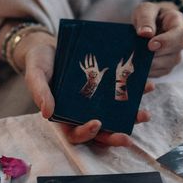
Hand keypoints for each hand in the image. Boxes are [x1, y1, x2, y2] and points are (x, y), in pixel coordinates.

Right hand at [18, 31, 151, 146]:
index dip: (86, 133)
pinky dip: (136, 93)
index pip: (75, 133)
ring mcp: (96, 102)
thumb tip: (48, 113)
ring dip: (131, 118)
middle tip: (127, 137)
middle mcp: (82, 112)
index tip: (97, 124)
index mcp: (63, 116)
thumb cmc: (40, 62)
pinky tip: (147, 86)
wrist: (50, 45)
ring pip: (115, 117)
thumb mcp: (35, 75)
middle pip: (100, 132)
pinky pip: (122, 95)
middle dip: (114, 136)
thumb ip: (40, 92)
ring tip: (144, 115)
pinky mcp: (107, 89)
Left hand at [132, 2, 182, 76]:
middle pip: (173, 54)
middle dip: (155, 56)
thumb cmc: (151, 15)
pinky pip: (158, 73)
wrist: (154, 23)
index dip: (165, 42)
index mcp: (180, 25)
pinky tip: (136, 65)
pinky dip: (147, 71)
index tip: (150, 45)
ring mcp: (175, 56)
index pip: (178, 35)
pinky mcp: (166, 67)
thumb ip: (146, 19)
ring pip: (166, 66)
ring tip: (134, 59)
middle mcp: (181, 43)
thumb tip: (145, 33)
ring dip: (150, 64)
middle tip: (137, 55)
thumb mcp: (146, 9)